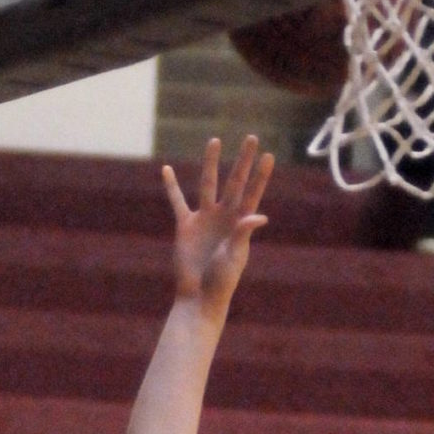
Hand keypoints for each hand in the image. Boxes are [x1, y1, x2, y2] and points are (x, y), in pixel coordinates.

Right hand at [162, 135, 272, 313]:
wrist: (199, 297)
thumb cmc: (221, 281)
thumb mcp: (235, 256)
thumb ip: (243, 233)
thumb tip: (259, 215)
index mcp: (240, 224)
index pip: (253, 193)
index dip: (260, 175)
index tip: (268, 155)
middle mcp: (224, 216)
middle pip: (235, 181)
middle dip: (243, 160)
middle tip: (252, 137)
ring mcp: (205, 219)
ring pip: (208, 184)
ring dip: (211, 162)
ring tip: (215, 140)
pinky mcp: (185, 226)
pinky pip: (177, 201)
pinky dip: (171, 186)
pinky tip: (165, 169)